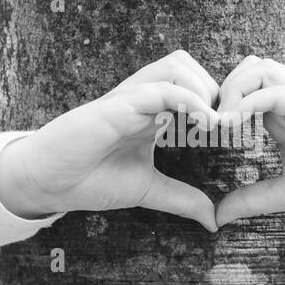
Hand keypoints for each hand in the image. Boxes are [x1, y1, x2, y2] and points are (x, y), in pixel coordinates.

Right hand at [0, 51, 220, 230]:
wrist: (48, 184)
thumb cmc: (90, 180)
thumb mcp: (148, 190)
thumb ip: (181, 199)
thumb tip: (213, 219)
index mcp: (152, 112)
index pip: (191, 83)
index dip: (218, 98)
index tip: (235, 127)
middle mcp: (142, 98)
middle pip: (188, 64)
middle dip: (215, 89)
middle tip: (226, 124)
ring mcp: (129, 99)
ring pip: (177, 65)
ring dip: (203, 89)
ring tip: (214, 123)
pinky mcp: (117, 106)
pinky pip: (160, 89)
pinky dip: (189, 100)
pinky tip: (205, 124)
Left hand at [215, 57, 284, 225]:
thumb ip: (252, 199)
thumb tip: (217, 216)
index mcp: (279, 117)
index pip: (240, 91)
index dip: (214, 104)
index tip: (195, 132)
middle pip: (245, 69)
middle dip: (217, 91)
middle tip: (203, 124)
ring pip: (259, 68)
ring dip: (233, 90)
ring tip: (220, 124)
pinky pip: (278, 88)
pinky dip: (250, 100)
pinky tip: (234, 125)